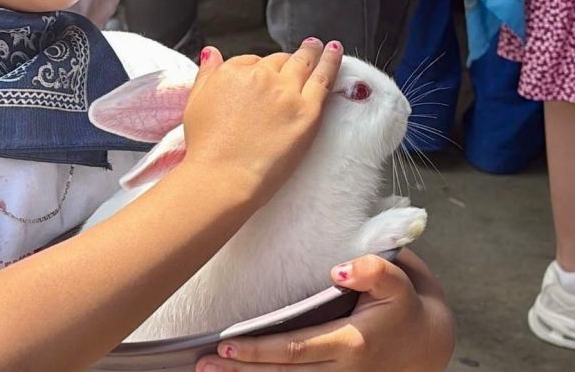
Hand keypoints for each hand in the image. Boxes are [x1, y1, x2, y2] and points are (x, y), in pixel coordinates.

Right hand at [181, 39, 342, 206]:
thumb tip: (212, 53)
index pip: (249, 61)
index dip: (257, 67)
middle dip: (287, 58)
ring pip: (304, 62)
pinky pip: (323, 80)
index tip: (262, 75)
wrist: (222, 176)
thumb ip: (207, 74)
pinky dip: (331, 62)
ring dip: (312, 51)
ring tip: (318, 45)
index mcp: (233, 72)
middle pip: (278, 60)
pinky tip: (335, 52)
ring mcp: (286, 92)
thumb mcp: (195, 101)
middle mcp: (260, 76)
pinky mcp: (307, 111)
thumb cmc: (206, 147)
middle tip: (298, 53)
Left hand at [194, 253, 454, 370]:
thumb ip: (374, 270)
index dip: (260, 349)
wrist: (428, 344)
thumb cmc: (404, 306)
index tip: (226, 344)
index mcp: (351, 343)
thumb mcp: (399, 282)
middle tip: (203, 363)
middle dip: (241, 370)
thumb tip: (339, 269)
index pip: (295, 349)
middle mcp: (341, 369)